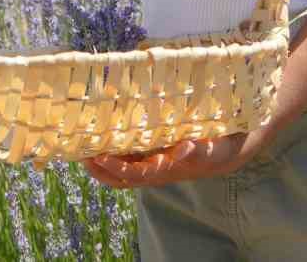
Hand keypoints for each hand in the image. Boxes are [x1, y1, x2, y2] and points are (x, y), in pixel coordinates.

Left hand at [82, 133, 251, 188]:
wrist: (228, 149)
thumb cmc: (217, 150)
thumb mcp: (211, 150)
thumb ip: (198, 151)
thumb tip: (183, 148)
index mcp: (163, 171)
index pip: (132, 174)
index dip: (114, 167)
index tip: (97, 156)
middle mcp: (153, 168)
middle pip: (118, 176)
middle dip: (98, 168)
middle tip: (78, 152)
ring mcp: (152, 161)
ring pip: (120, 165)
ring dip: (101, 158)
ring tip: (84, 142)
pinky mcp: (153, 150)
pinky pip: (128, 152)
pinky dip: (114, 145)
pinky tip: (105, 130)